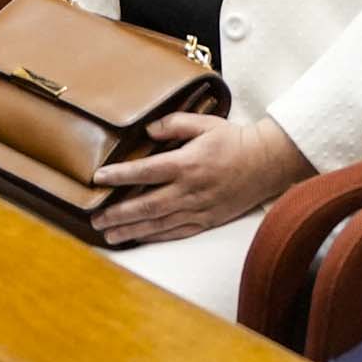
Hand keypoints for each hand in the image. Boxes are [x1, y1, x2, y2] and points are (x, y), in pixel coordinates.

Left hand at [95, 112, 312, 246]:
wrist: (266, 164)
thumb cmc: (233, 141)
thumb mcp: (204, 123)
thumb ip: (173, 124)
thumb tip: (147, 130)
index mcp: (187, 163)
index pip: (146, 171)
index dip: (120, 176)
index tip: (98, 179)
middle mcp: (189, 190)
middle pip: (146, 205)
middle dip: (117, 213)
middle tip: (95, 219)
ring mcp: (198, 209)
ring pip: (158, 223)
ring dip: (130, 230)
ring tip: (108, 234)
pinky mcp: (206, 221)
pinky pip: (175, 232)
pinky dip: (154, 237)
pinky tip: (138, 238)